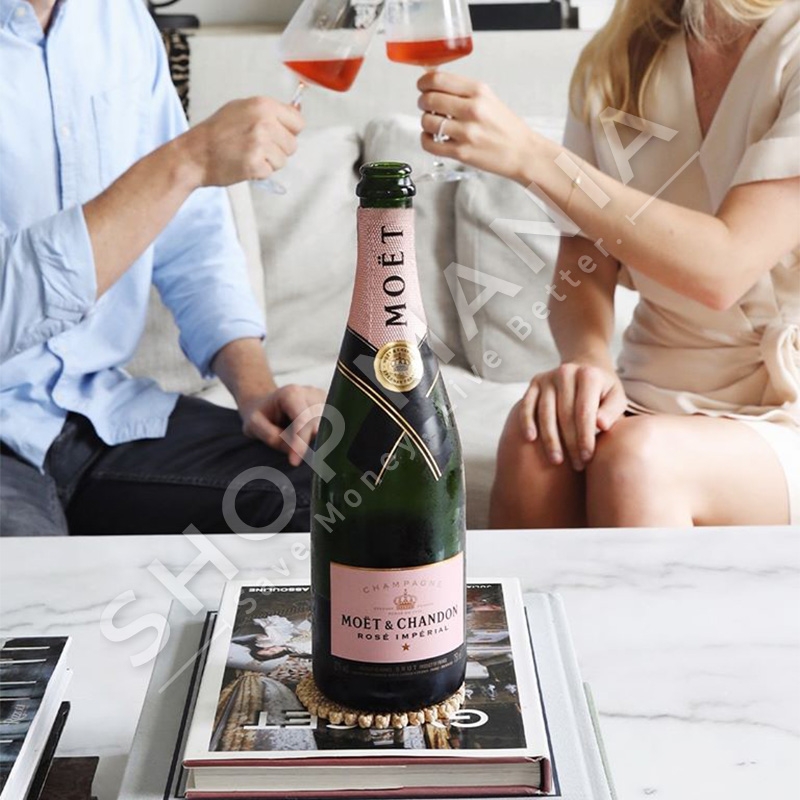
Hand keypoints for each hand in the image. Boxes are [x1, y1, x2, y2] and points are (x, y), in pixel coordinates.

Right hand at [180, 97, 303, 186]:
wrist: (195, 153)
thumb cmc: (216, 132)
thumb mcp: (241, 109)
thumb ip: (270, 112)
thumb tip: (296, 111)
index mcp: (263, 105)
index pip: (298, 122)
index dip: (289, 132)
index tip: (279, 135)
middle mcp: (264, 122)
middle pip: (292, 145)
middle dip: (279, 150)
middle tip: (257, 148)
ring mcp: (260, 143)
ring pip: (283, 160)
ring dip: (269, 162)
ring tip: (248, 154)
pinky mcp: (255, 163)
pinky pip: (270, 172)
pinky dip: (259, 172)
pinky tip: (244, 163)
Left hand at [239, 384, 326, 466]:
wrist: (266, 403)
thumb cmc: (260, 415)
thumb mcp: (254, 425)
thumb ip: (271, 436)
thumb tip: (295, 449)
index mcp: (291, 393)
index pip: (303, 420)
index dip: (300, 442)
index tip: (294, 462)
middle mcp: (311, 393)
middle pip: (317, 424)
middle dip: (307, 443)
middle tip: (293, 458)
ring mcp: (323, 399)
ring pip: (326, 428)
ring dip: (313, 441)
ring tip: (295, 442)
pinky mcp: (329, 408)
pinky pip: (329, 428)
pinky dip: (319, 438)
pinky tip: (307, 439)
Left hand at [417, 72, 548, 180]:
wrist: (523, 152)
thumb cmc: (505, 127)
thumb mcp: (489, 98)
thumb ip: (463, 91)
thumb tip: (433, 81)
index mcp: (479, 91)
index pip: (438, 79)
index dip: (423, 82)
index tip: (422, 86)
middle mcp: (472, 109)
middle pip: (429, 99)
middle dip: (423, 102)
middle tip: (427, 106)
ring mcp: (467, 132)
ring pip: (427, 121)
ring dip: (425, 122)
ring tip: (434, 124)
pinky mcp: (462, 152)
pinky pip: (429, 144)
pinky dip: (426, 139)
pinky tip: (433, 138)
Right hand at [519, 363, 627, 470]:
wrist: (585, 366)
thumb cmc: (603, 391)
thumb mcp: (616, 397)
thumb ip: (611, 411)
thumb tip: (600, 425)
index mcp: (588, 375)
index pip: (584, 412)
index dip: (585, 437)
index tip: (587, 457)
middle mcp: (566, 372)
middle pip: (564, 414)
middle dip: (570, 443)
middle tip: (576, 464)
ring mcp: (547, 377)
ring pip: (545, 412)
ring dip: (550, 439)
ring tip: (556, 460)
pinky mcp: (534, 383)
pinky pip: (527, 405)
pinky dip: (527, 422)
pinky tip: (530, 439)